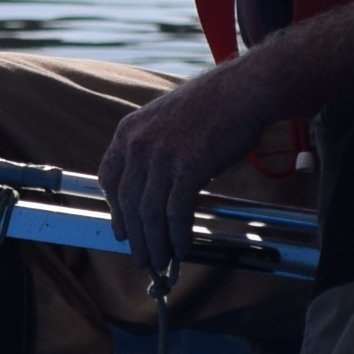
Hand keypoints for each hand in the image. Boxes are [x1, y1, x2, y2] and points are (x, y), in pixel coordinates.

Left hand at [98, 64, 280, 276]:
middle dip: (134, 236)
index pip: (109, 178)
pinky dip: (177, 235)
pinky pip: (175, 213)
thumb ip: (155, 148)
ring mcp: (161, 156)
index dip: (114, 210)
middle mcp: (138, 144)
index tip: (121, 230)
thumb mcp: (168, 119)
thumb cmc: (215, 105)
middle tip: (142, 258)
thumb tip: (157, 184)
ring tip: (160, 262)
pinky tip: (182, 248)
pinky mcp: (187, 169)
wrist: (243, 91)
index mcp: (129, 131)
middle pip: (127, 202)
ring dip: (154, 243)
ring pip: (148, 213)